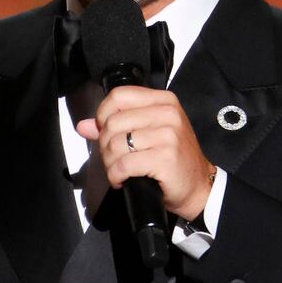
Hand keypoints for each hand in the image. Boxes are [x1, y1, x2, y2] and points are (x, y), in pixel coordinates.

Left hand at [75, 85, 215, 219]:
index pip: (119, 96)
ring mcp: (168, 135)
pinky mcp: (165, 158)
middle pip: (114, 122)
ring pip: (116, 144)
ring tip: (118, 170)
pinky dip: (116, 175)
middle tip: (113, 158)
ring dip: (110, 163)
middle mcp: (168, 114)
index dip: (103, 114)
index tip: (105, 131)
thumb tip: (84, 126)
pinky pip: (124, 164)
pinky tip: (122, 180)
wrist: (198, 186)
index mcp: (164, 101)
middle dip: (105, 145)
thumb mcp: (148, 134)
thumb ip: (116, 126)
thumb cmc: (173, 160)